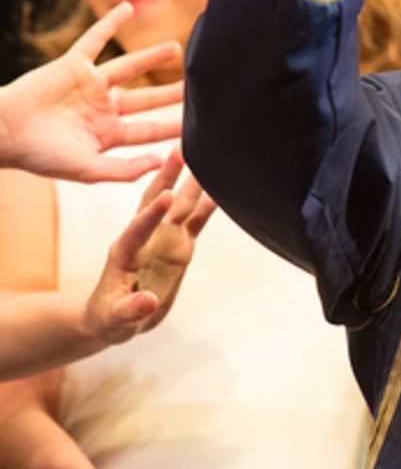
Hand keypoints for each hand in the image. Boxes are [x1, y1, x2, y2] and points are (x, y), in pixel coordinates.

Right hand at [0, 3, 182, 182]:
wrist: (3, 133)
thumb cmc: (40, 156)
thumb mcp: (87, 169)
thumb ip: (124, 170)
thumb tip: (162, 163)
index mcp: (106, 134)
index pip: (149, 130)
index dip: (174, 128)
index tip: (201, 126)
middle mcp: (101, 108)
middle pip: (146, 99)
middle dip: (171, 94)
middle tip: (199, 85)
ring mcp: (88, 85)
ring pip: (128, 67)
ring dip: (151, 57)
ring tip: (176, 47)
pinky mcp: (72, 65)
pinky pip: (95, 39)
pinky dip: (110, 22)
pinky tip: (127, 7)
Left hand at [82, 148, 216, 345]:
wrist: (118, 316)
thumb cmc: (109, 318)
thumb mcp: (114, 320)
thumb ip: (130, 309)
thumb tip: (148, 302)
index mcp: (124, 252)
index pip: (137, 229)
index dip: (150, 214)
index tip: (164, 196)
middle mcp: (145, 237)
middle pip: (157, 200)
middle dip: (168, 175)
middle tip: (181, 148)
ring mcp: (163, 238)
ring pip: (180, 203)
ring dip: (192, 180)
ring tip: (207, 154)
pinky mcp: (179, 244)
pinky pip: (197, 219)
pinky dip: (210, 203)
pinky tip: (224, 187)